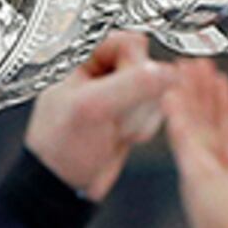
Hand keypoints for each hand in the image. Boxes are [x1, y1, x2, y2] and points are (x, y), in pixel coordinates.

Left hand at [24, 32, 172, 199]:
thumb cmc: (60, 148)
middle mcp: (102, 71)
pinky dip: (145, 127)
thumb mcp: (92, 108)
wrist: (64, 187)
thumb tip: (167, 72)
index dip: (135, 64)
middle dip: (138, 96)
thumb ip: (131, 85)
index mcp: (83, 58)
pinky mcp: (130, 114)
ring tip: (116, 128)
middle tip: (117, 114)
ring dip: (141, 115)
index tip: (127, 85)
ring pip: (156, 89)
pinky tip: (124, 137)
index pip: (129, 41)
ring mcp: (118, 94)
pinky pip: (155, 110)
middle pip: (147, 66)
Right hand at [163, 60, 227, 227]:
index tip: (219, 87)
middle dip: (200, 94)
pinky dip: (179, 110)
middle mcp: (212, 181)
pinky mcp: (196, 174)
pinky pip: (185, 134)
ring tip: (186, 63)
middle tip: (194, 63)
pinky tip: (171, 87)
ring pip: (194, 123)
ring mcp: (202, 176)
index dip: (222, 113)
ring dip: (189, 92)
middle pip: (205, 126)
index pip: (225, 142)